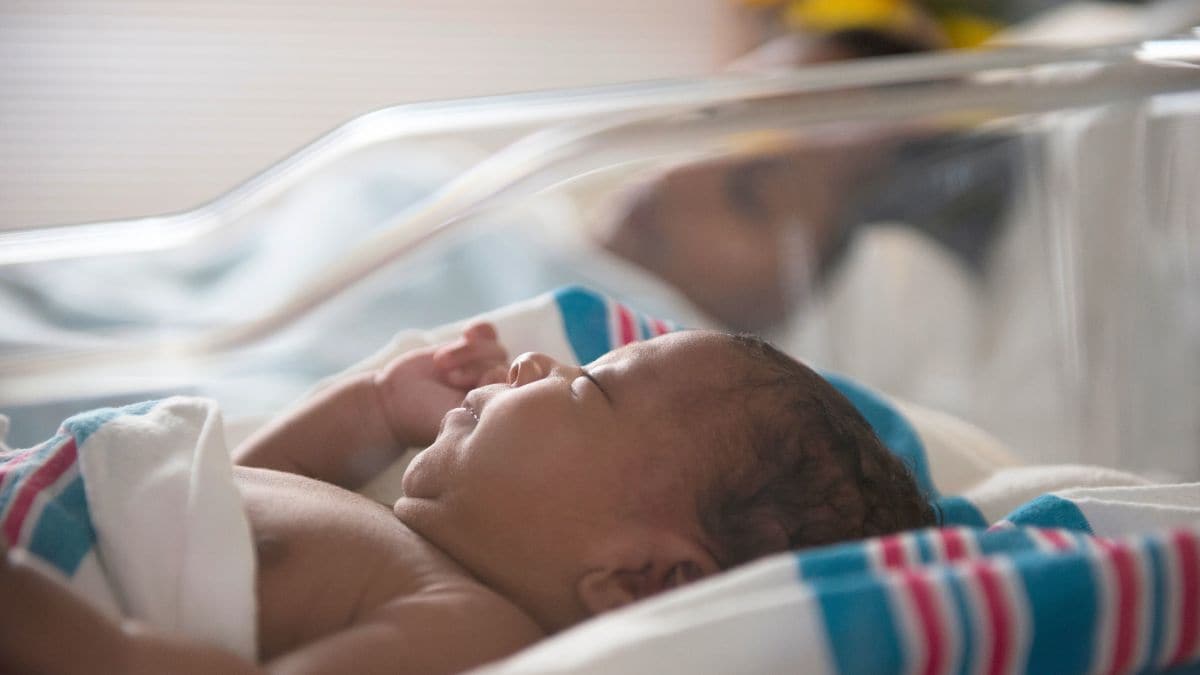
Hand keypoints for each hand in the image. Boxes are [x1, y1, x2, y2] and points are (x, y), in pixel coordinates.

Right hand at [374, 322, 508, 447]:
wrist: (397, 402)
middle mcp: (497, 389)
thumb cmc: (425, 415)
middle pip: (507, 364)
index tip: (473, 389)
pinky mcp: (471, 348)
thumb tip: (508, 375)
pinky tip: (465, 333)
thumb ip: (485, 399)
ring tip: (441, 365)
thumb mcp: (457, 413)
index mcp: (498, 411)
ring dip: (466, 353)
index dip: (496, 381)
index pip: (518, 387)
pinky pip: (488, 331)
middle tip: (451, 379)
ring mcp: (485, 367)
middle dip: (476, 368)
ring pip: (495, 348)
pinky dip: (480, 330)